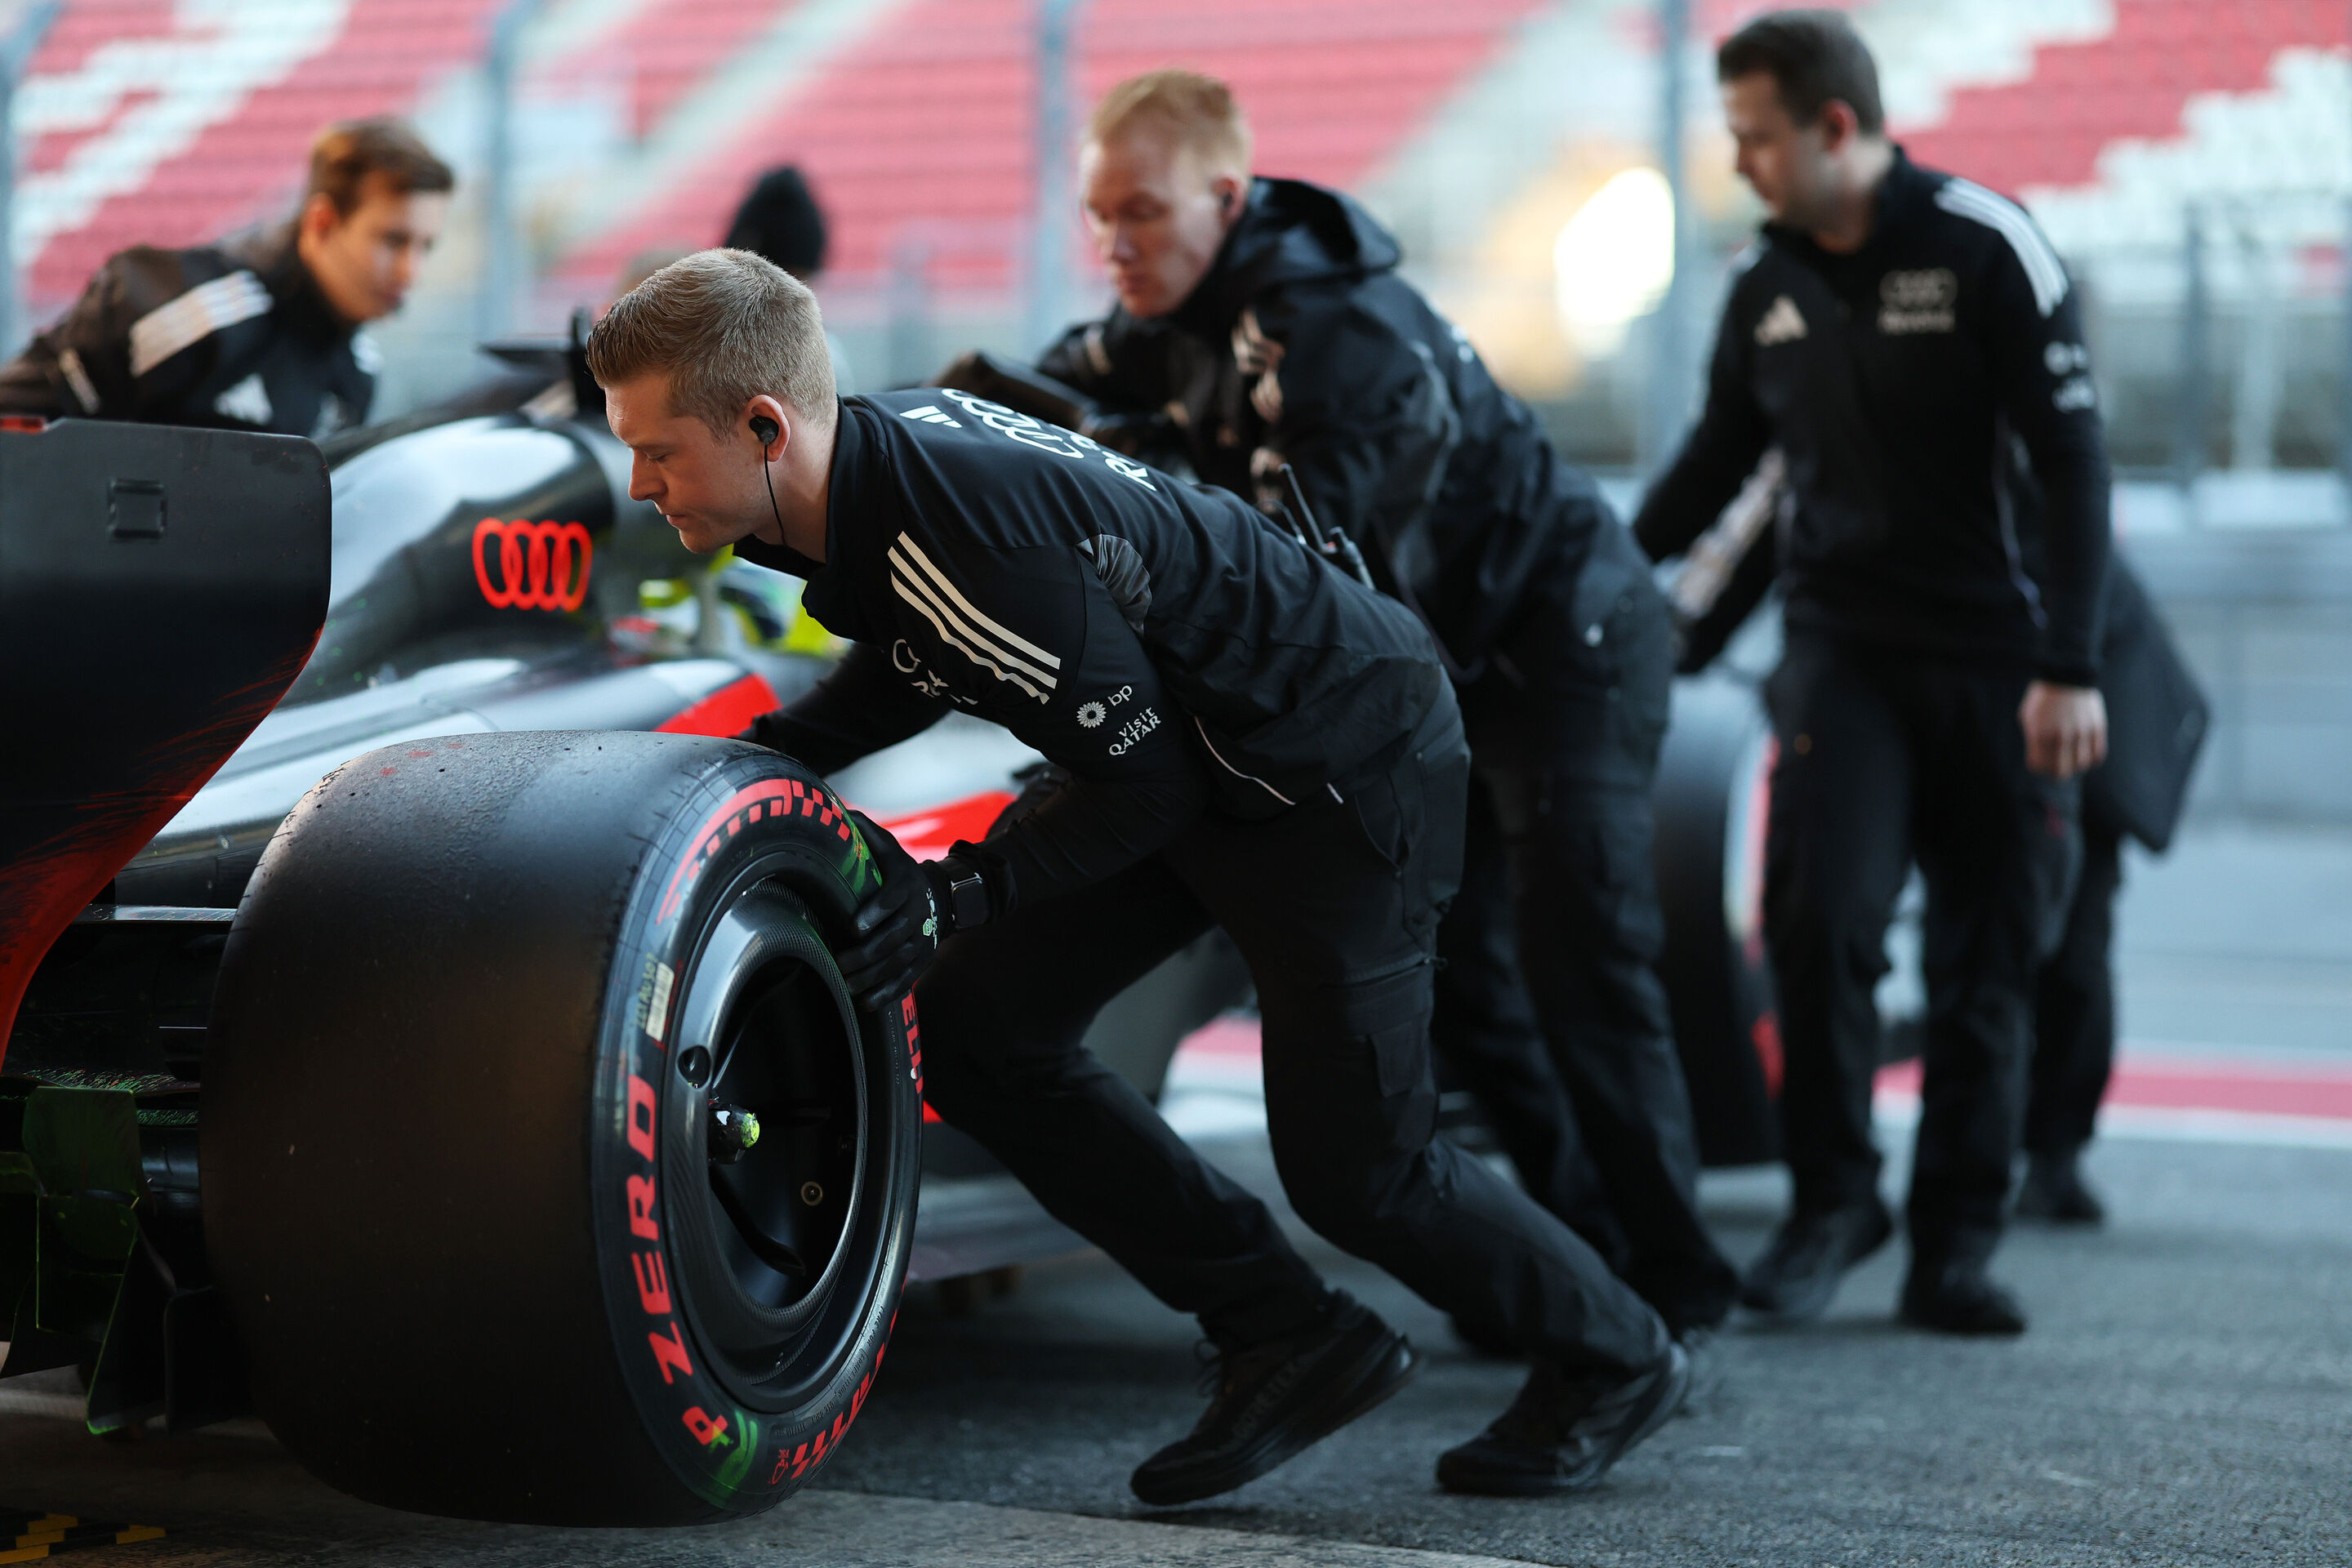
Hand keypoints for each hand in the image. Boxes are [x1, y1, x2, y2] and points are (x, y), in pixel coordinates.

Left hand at [836, 811, 941, 1010]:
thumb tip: (837, 812)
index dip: (876, 912)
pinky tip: (867, 1001)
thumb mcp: (887, 849)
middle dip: (868, 953)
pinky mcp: (923, 960)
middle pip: (895, 937)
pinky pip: (908, 979)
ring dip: (874, 976)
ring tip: (848, 984)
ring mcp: (922, 939)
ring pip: (900, 962)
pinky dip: (889, 992)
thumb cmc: (900, 871)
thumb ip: (864, 833)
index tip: (855, 926)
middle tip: (841, 962)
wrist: (940, 896)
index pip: (893, 898)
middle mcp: (918, 913)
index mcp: (906, 884)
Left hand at [2019, 680, 2107, 779]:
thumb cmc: (2043, 697)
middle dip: (2055, 773)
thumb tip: (2039, 758)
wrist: (2066, 675)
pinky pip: (2097, 755)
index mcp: (2039, 734)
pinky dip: (2091, 760)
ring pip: (2080, 766)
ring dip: (2074, 766)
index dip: (2037, 767)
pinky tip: (2085, 755)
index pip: (2038, 766)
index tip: (2039, 762)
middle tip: (2055, 767)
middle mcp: (2060, 736)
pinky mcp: (2097, 728)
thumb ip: (2032, 739)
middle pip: (2060, 772)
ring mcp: (2081, 733)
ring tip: (2071, 759)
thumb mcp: (2028, 716)